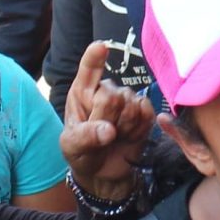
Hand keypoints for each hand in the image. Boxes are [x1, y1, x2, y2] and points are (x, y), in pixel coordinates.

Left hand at [60, 42, 154, 199]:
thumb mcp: (72, 147)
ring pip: (131, 106)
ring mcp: (126, 99)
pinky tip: (129, 136)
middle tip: (102, 134)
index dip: (94, 59)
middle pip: (112, 96)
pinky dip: (138, 129)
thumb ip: (86, 137)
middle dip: (107, 120)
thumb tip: (108, 131)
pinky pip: (146, 113)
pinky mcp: (144, 111)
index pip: (88, 70)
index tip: (100, 47)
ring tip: (115, 136)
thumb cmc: (82, 154)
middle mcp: (105, 90)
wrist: (103, 173)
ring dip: (123, 128)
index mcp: (82, 92)